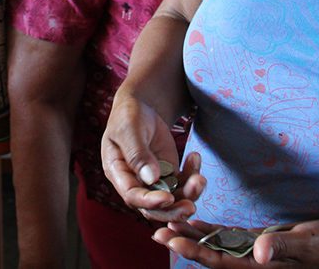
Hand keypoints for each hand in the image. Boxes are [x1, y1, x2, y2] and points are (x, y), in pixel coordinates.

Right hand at [101, 91, 204, 222]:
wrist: (141, 108)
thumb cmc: (128, 116)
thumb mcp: (128, 130)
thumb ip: (137, 154)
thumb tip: (151, 178)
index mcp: (118, 173)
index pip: (132, 196)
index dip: (150, 201)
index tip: (168, 198)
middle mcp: (135, 183)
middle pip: (154, 207)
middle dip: (173, 210)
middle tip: (191, 206)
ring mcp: (153, 181)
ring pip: (172, 199)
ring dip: (188, 194)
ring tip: (200, 180)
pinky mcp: (168, 174)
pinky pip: (183, 184)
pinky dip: (192, 175)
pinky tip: (195, 158)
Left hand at [154, 218, 318, 267]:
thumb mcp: (307, 244)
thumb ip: (283, 247)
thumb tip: (259, 252)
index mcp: (261, 266)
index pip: (220, 260)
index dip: (195, 251)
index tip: (171, 240)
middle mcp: (253, 262)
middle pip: (212, 254)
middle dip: (184, 244)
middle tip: (156, 232)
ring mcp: (256, 253)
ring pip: (218, 245)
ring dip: (193, 236)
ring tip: (168, 225)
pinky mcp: (261, 243)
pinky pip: (231, 237)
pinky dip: (213, 229)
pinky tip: (197, 221)